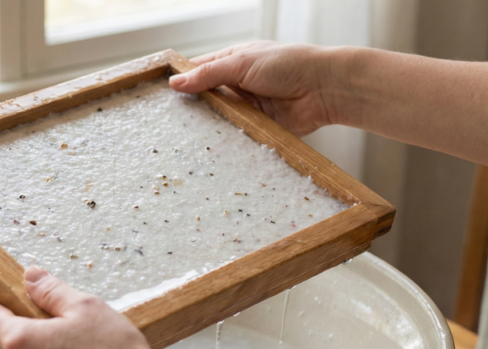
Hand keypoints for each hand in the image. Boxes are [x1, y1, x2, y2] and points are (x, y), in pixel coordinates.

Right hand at [169, 41, 341, 135]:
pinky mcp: (257, 128)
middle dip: (191, 108)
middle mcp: (238, 85)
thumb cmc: (290, 64)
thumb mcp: (242, 63)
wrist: (325, 89)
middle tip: (169, 121)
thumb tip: (176, 82)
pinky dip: (226, 141)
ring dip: (208, 126)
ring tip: (183, 138)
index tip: (162, 94)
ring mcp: (247, 108)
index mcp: (233, 62)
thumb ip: (208, 74)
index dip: (182, 81)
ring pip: (219, 119)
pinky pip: (236, 136)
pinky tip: (209, 148)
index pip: (199, 71)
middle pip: (206, 98)